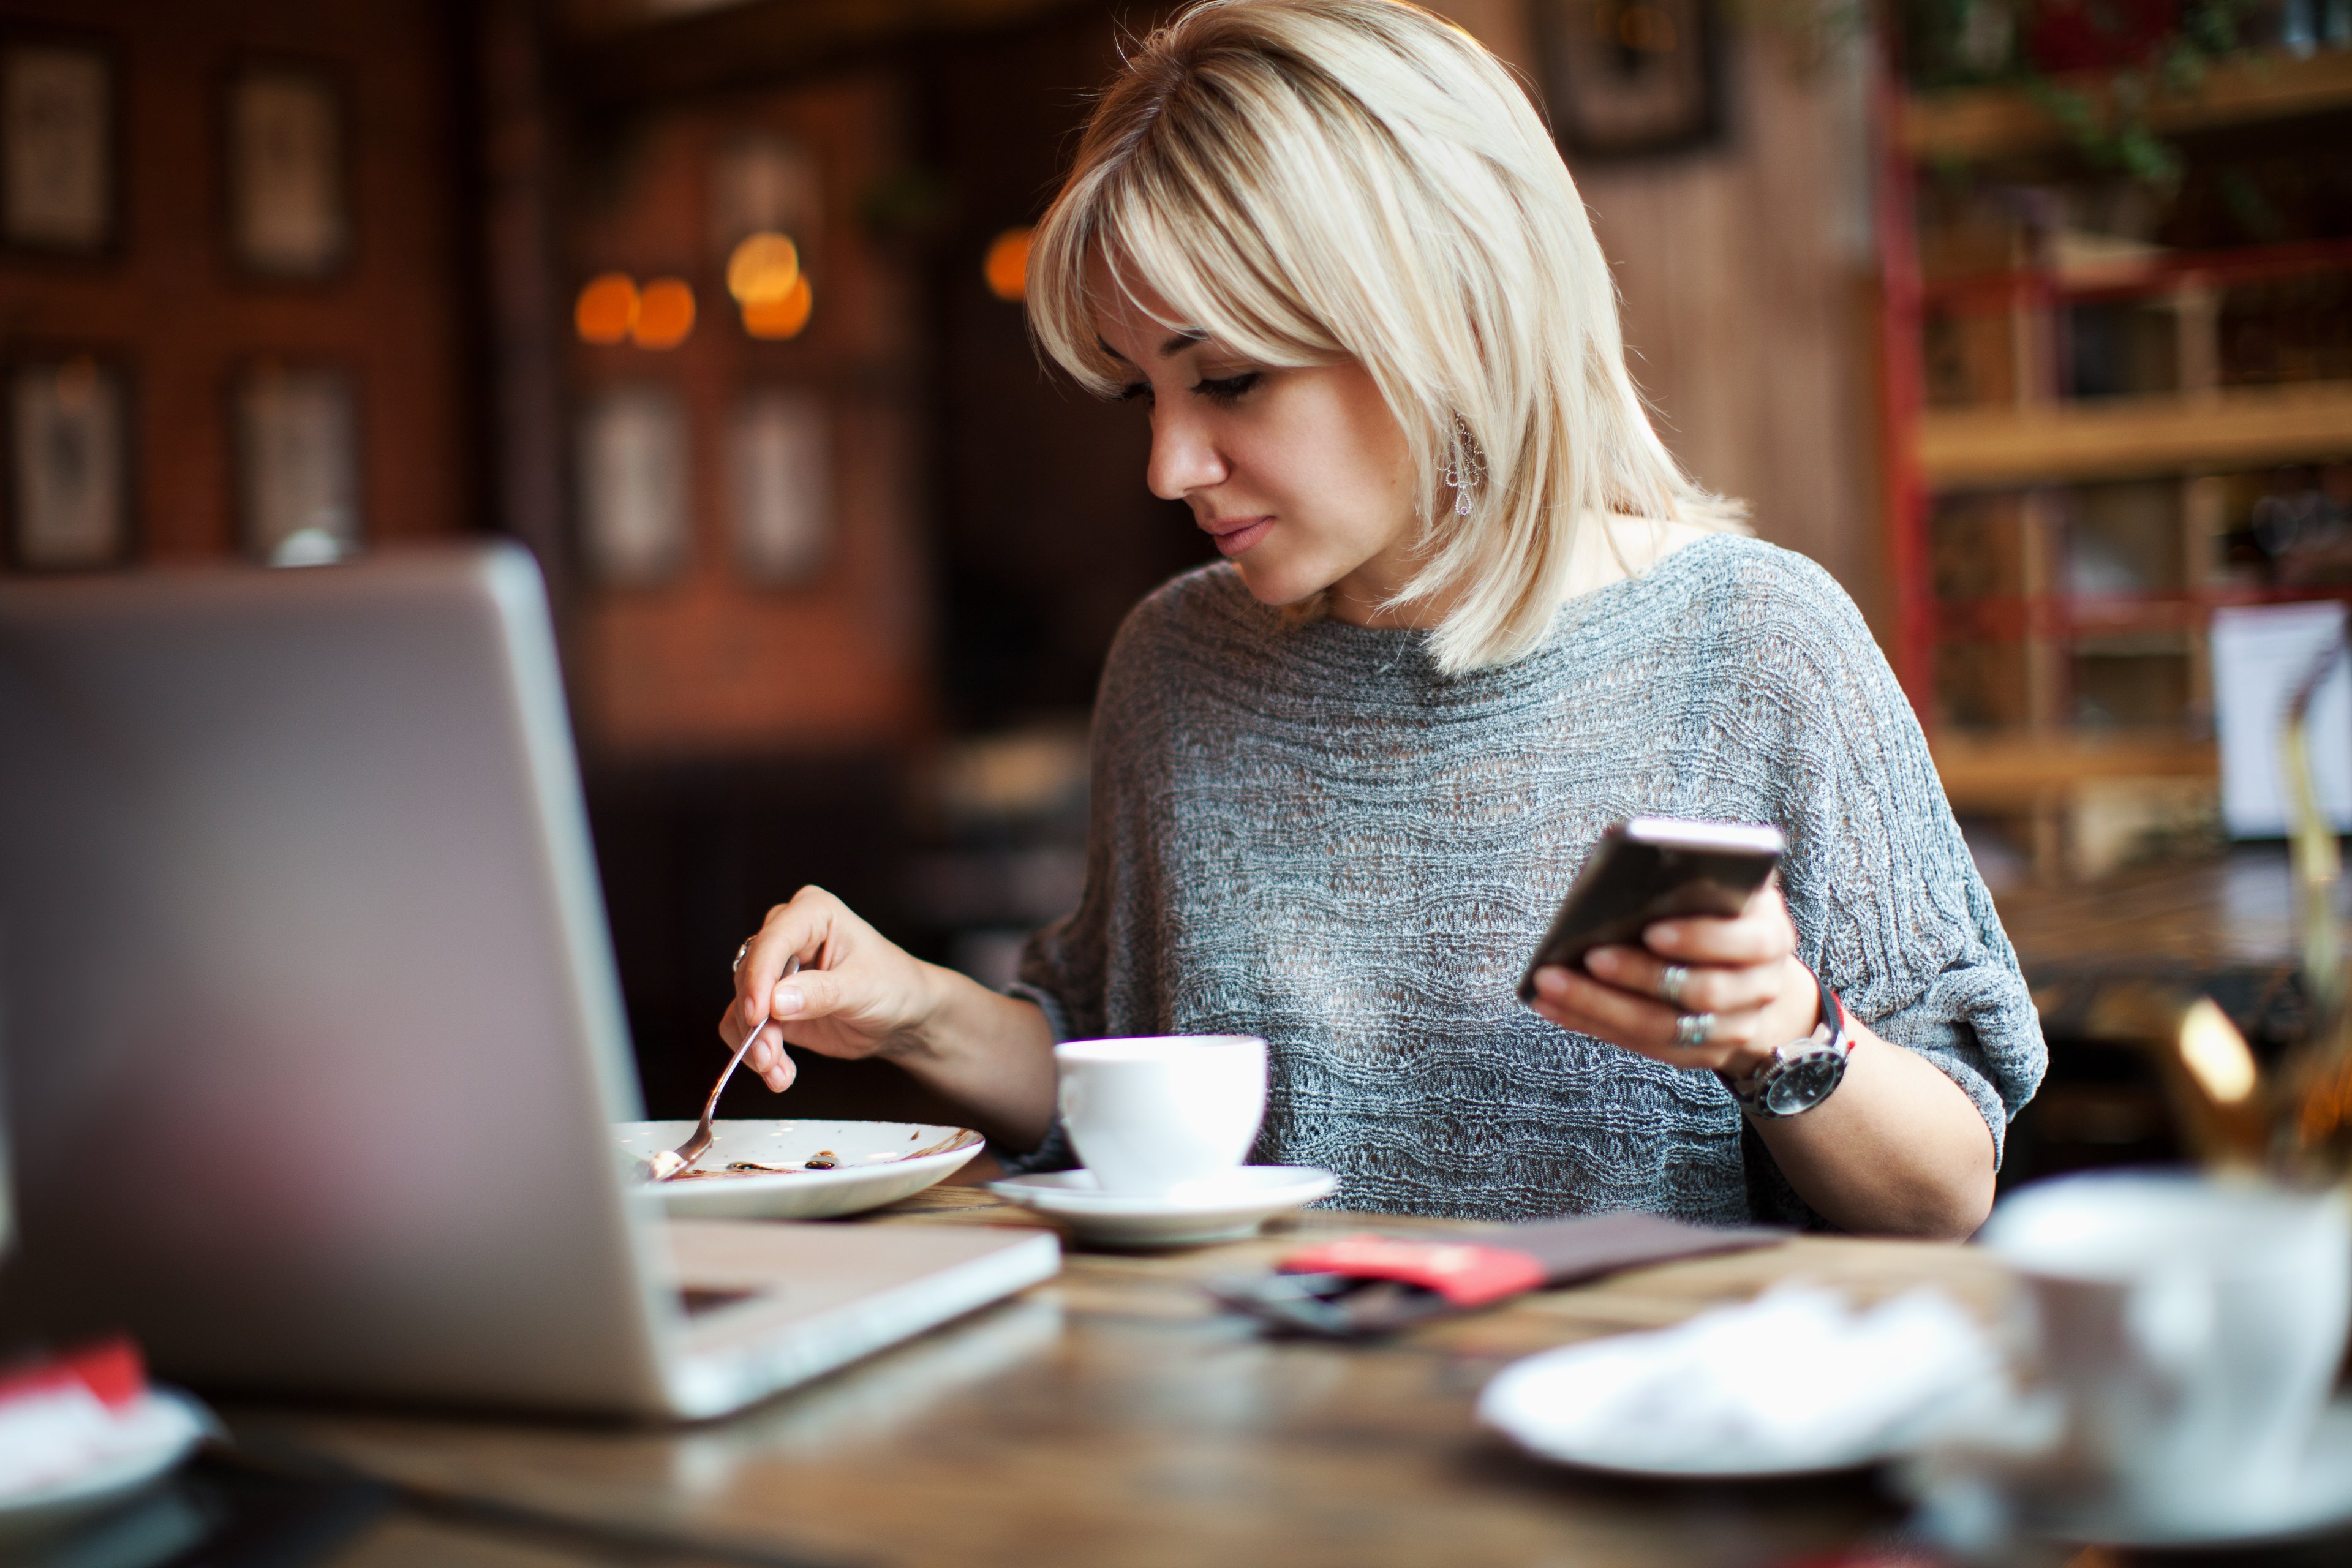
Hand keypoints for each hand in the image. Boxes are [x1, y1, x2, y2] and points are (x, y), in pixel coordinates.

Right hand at [720, 886, 941, 1091]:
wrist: (902, 1016)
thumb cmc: (894, 986)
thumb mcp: (864, 988)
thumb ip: (822, 993)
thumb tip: (776, 1001)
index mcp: (813, 912)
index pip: (772, 941)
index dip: (759, 978)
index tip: (757, 1015)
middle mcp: (788, 936)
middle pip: (749, 974)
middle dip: (755, 1020)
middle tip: (770, 1056)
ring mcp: (776, 971)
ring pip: (742, 1004)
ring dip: (753, 1043)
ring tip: (779, 1073)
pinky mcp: (770, 1004)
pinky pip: (744, 1026)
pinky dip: (755, 1051)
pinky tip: (779, 1072)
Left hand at [1524, 881, 1818, 1076]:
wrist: (1751, 972)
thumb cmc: (1717, 911)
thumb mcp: (1715, 886)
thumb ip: (1685, 874)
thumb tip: (1617, 852)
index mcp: (1769, 932)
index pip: (1747, 941)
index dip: (1700, 938)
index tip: (1651, 930)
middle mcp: (1763, 985)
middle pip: (1702, 991)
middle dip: (1640, 975)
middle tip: (1590, 956)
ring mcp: (1736, 1027)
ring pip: (1667, 1028)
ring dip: (1602, 1006)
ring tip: (1552, 983)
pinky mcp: (1703, 1054)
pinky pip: (1645, 1047)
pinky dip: (1594, 1024)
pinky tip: (1552, 1005)